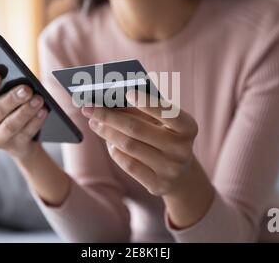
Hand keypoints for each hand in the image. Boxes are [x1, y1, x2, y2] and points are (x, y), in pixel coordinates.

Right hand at [0, 72, 47, 158]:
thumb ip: (6, 88)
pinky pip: (25, 133)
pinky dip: (36, 121)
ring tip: (39, 99)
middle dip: (13, 98)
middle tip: (27, 89)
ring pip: (11, 124)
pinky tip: (43, 111)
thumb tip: (20, 80)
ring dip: (26, 111)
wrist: (20, 140)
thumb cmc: (11, 109)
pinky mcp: (13, 147)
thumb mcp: (4, 98)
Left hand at [81, 90, 198, 196]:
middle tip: (89, 108)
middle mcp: (182, 150)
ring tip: (94, 123)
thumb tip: (111, 103)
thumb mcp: (164, 123)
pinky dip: (114, 150)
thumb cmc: (167, 137)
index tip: (126, 92)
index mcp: (188, 127)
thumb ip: (144, 111)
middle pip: (137, 129)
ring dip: (107, 132)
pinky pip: (127, 164)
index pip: (167, 112)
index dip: (147, 102)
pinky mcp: (158, 185)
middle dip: (109, 117)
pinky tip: (108, 141)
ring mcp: (171, 170)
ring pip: (128, 146)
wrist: (181, 174)